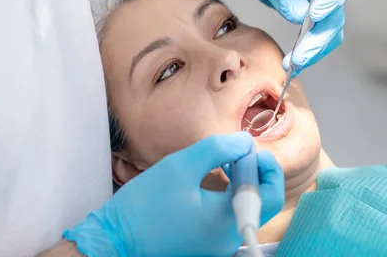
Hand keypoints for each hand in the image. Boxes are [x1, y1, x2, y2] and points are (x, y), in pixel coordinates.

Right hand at [63, 132, 283, 255]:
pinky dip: (227, 196)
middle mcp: (229, 238)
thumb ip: (218, 149)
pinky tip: (210, 181)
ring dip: (240, 182)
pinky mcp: (207, 245)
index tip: (244, 148)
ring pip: (245, 208)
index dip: (266, 165)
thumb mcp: (181, 166)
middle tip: (234, 153)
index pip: (271, 193)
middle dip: (253, 172)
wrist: (115, 238)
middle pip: (262, 202)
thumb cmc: (144, 204)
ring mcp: (218, 245)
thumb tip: (245, 142)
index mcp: (227, 221)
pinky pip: (229, 217)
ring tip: (220, 163)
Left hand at [221, 0, 357, 74]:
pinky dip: (309, 52)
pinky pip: (319, 38)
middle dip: (319, 37)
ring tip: (293, 64)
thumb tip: (300, 17)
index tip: (314, 15)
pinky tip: (293, 64)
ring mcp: (323, 2)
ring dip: (314, 50)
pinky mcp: (315, 18)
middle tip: (299, 56)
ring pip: (330, 31)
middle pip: (336, 13)